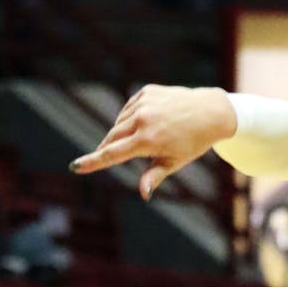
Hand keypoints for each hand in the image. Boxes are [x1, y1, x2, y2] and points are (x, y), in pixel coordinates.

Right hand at [69, 84, 236, 199]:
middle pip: (112, 138)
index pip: (112, 154)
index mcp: (148, 140)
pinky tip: (148, 121)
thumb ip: (154, 176)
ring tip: (145, 137)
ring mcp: (144, 103)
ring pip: (120, 123)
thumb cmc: (194, 142)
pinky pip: (129, 108)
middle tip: (109, 156)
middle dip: (108, 148)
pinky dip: (132, 117)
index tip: (76, 166)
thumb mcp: (175, 161)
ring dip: (123, 133)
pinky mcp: (147, 92)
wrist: (211, 111)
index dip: (92, 161)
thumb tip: (143, 194)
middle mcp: (143, 119)